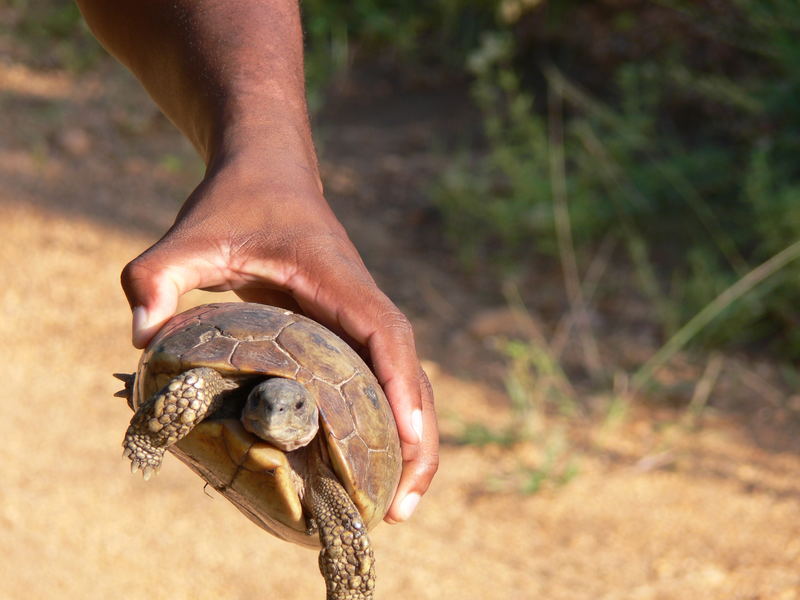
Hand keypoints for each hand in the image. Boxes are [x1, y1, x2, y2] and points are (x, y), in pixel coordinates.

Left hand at [121, 150, 438, 522]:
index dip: (400, 384)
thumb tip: (143, 341)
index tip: (407, 437)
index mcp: (336, 278)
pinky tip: (371, 464)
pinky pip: (380, 378)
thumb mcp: (190, 235)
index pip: (384, 331)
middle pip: (409, 371)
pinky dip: (387, 422)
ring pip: (403, 380)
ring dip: (410, 438)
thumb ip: (157, 277)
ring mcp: (359, 315)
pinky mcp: (348, 328)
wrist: (267, 171)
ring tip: (397, 505)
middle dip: (417, 437)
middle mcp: (360, 300)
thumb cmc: (236, 201)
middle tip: (400, 510)